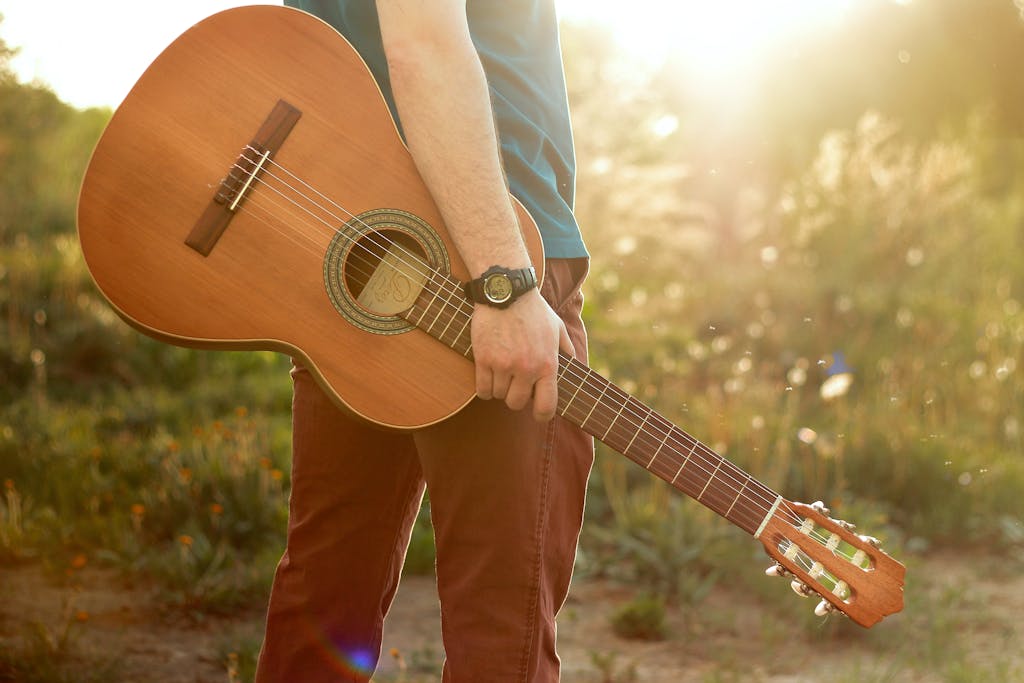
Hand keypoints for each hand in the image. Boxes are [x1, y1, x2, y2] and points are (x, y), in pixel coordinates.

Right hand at [471, 289, 574, 421]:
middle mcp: (526, 369)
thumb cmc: (533, 309)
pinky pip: (481, 388)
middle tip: (514, 385)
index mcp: (547, 364)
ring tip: (501, 373)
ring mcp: (504, 365)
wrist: (507, 291)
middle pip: (516, 403)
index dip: (541, 415)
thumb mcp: (557, 327)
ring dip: (498, 388)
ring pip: (498, 395)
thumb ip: (567, 349)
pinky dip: (483, 387)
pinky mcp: (484, 359)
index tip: (537, 413)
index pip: (546, 406)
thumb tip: (576, 365)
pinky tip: (487, 376)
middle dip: (515, 398)